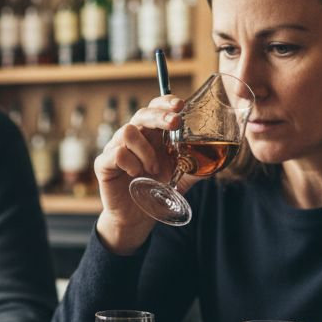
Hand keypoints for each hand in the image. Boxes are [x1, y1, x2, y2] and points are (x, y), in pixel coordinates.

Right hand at [94, 94, 184, 254]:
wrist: (136, 219)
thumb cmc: (155, 193)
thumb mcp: (181, 178)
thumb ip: (195, 166)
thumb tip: (217, 158)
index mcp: (151, 136)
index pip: (155, 108)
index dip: (166, 102)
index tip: (181, 105)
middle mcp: (133, 138)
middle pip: (141, 113)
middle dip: (160, 116)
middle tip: (175, 123)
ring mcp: (116, 149)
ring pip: (128, 131)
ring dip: (146, 150)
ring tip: (153, 169)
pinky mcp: (104, 164)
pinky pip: (117, 152)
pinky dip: (131, 163)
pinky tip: (137, 175)